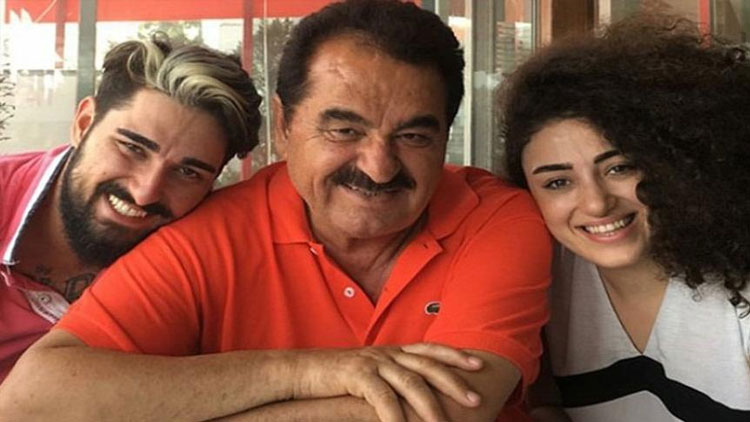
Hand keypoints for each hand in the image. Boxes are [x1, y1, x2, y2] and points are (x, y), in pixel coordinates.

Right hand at [293, 343, 483, 421]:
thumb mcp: (369, 374)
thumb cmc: (336, 379)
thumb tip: (414, 396)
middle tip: (476, 400)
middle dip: (455, 382)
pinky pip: (382, 397)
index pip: (430, 349)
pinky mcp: (356, 374)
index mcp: (392, 351)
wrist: (299, 372)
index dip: (455, 356)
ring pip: (411, 382)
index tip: (479, 366)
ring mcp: (372, 361)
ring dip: (431, 406)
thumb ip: (391, 379)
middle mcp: (386, 352)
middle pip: (428, 364)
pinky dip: (395, 416)